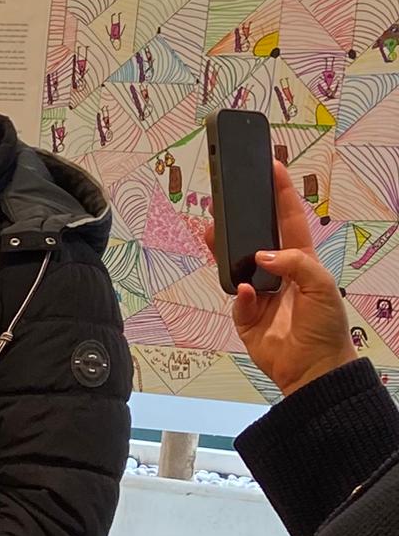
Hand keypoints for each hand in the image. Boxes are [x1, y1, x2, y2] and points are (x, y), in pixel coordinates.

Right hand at [207, 162, 354, 398]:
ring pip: (235, 266)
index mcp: (301, 262)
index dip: (282, 194)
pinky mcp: (244, 316)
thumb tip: (262, 255)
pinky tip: (245, 295)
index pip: (290, 221)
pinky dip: (238, 298)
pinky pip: (234, 301)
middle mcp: (278, 274)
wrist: (312, 367)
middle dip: (241, 220)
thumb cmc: (325, 326)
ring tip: (211, 233)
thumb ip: (295, 264)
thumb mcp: (321, 286)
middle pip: (255, 239)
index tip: (273, 168)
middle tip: (226, 200)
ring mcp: (259, 294)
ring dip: (224, 251)